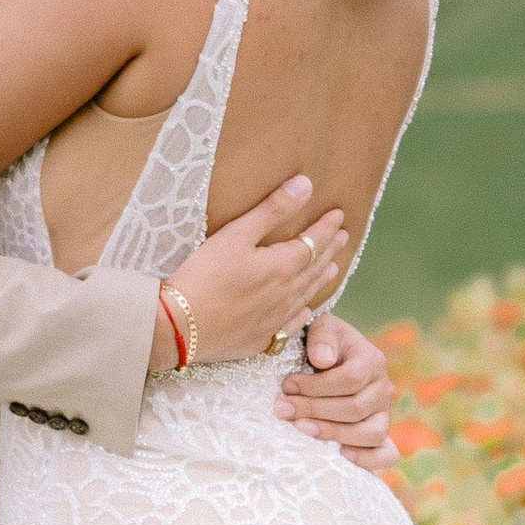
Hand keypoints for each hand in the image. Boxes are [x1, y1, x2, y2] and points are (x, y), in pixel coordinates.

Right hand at [174, 179, 348, 364]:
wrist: (181, 326)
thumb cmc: (204, 276)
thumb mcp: (236, 235)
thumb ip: (272, 210)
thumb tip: (305, 186)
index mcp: (283, 266)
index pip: (314, 241)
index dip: (327, 226)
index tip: (338, 215)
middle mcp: (287, 294)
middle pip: (316, 267)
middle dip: (331, 250)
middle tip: (343, 237)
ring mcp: (276, 319)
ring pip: (308, 295)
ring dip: (322, 279)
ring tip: (332, 268)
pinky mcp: (261, 339)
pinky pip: (292, 324)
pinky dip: (303, 312)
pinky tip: (304, 309)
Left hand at [281, 313, 398, 472]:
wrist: (329, 359)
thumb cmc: (321, 345)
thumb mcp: (320, 328)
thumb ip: (322, 337)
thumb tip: (323, 360)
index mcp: (372, 360)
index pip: (350, 379)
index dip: (316, 386)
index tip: (287, 386)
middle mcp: (384, 388)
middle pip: (355, 408)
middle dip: (314, 410)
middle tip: (282, 409)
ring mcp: (384, 414)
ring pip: (371, 432)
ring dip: (334, 433)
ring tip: (301, 428)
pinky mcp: (381, 434)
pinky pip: (387, 454)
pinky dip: (369, 458)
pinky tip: (342, 455)